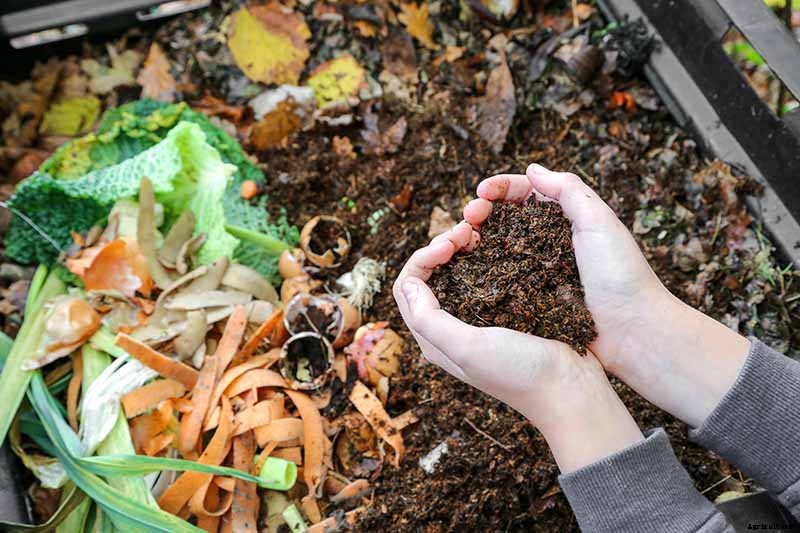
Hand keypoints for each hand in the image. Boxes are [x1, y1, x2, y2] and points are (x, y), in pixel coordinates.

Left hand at [393, 221, 643, 472]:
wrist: (571, 389)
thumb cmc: (520, 372)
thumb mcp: (468, 348)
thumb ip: (430, 320)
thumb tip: (409, 283)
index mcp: (434, 339)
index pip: (408, 287)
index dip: (422, 258)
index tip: (450, 245)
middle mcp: (451, 329)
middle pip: (429, 276)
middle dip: (440, 247)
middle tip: (467, 231)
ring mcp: (478, 320)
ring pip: (455, 273)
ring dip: (461, 249)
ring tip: (480, 232)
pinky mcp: (504, 313)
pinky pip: (484, 277)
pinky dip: (484, 256)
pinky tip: (499, 245)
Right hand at [465, 164, 750, 427]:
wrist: (633, 333)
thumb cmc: (621, 276)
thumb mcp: (599, 222)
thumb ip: (568, 190)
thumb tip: (532, 169)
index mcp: (566, 219)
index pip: (525, 193)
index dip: (500, 188)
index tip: (481, 192)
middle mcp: (548, 242)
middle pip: (505, 218)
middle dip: (481, 211)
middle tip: (467, 217)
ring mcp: (537, 272)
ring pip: (497, 247)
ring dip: (476, 239)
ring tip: (461, 240)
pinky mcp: (530, 300)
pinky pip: (500, 280)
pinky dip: (481, 270)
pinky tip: (468, 268)